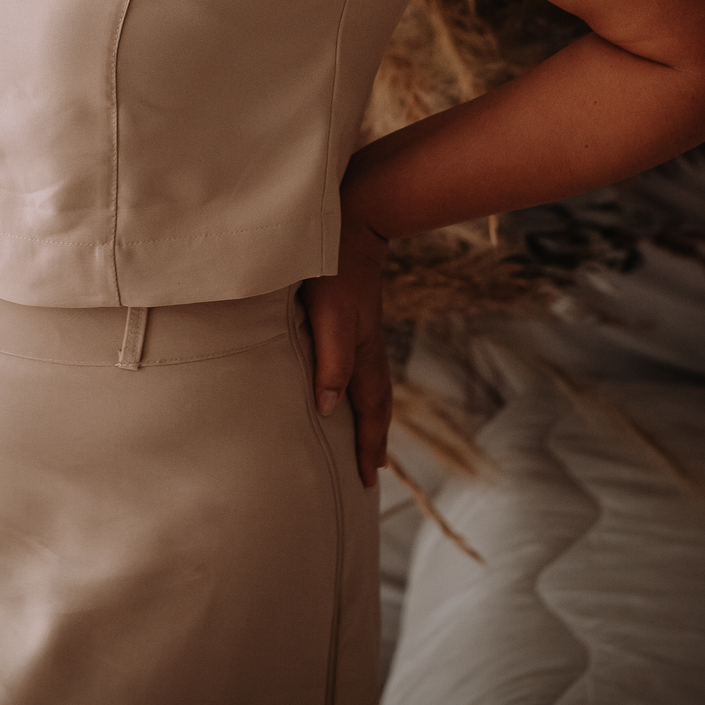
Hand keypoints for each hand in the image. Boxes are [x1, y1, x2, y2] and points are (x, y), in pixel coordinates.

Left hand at [300, 211, 390, 486]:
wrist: (353, 223)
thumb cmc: (333, 270)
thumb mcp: (330, 318)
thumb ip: (330, 362)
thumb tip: (327, 410)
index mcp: (364, 355)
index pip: (370, 413)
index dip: (367, 447)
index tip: (366, 480)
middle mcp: (368, 349)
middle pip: (377, 404)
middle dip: (375, 439)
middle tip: (371, 471)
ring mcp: (364, 333)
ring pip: (371, 386)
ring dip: (369, 416)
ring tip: (364, 438)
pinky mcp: (355, 319)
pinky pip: (362, 368)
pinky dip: (360, 390)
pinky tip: (346, 386)